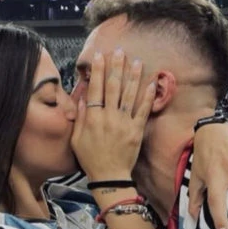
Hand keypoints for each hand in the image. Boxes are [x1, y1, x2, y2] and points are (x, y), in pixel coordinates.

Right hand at [71, 49, 155, 181]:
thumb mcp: (77, 139)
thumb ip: (80, 118)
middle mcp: (109, 117)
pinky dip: (147, 97)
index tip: (100, 56)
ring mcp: (124, 123)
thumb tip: (83, 98)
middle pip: (113, 87)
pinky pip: (143, 110)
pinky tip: (151, 83)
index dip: (97, 71)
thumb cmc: (91, 158)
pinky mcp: (137, 130)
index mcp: (93, 118)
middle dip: (116, 67)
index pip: (95, 88)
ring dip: (133, 77)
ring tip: (137, 61)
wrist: (109, 177)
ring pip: (129, 95)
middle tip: (120, 51)